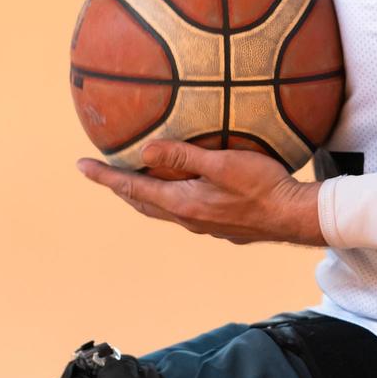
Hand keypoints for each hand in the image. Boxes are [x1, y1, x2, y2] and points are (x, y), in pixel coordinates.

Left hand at [76, 141, 325, 245]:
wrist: (295, 216)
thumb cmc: (263, 186)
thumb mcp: (222, 164)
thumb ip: (183, 156)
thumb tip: (144, 151)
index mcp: (182, 204)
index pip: (132, 188)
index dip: (105, 177)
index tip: (81, 166)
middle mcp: (187, 219)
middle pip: (142, 203)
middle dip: (119, 186)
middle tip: (100, 172)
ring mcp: (203, 225)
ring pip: (161, 209)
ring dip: (142, 195)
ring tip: (132, 181)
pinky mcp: (219, 226)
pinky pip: (181, 211)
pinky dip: (167, 199)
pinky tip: (178, 190)